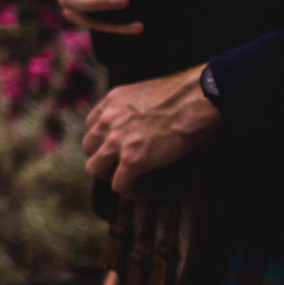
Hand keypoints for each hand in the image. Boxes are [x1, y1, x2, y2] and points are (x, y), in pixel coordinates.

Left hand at [83, 66, 219, 196]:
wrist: (195, 100)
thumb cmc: (183, 95)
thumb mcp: (146, 92)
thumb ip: (135, 106)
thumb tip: (143, 120)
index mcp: (111, 102)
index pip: (92, 125)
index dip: (102, 139)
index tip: (112, 147)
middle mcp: (108, 121)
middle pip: (89, 148)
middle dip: (101, 157)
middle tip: (115, 165)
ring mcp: (117, 141)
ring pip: (95, 168)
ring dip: (108, 176)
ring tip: (123, 180)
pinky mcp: (132, 160)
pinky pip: (119, 184)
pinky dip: (126, 191)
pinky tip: (135, 192)